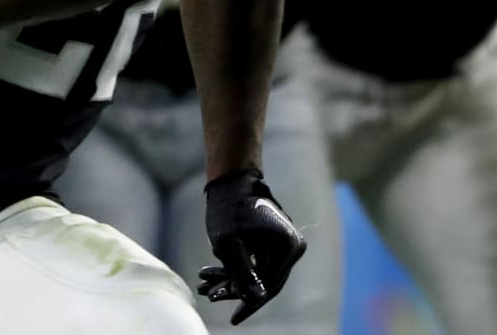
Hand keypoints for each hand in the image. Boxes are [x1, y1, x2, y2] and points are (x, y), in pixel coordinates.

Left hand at [197, 168, 305, 324]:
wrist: (230, 178)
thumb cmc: (229, 208)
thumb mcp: (230, 244)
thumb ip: (243, 273)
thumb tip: (256, 299)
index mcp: (289, 246)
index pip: (270, 285)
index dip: (250, 303)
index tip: (233, 318)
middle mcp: (291, 246)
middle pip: (265, 281)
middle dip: (237, 291)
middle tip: (212, 298)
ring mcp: (282, 243)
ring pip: (257, 272)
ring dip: (231, 280)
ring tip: (205, 287)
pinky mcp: (271, 241)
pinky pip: (254, 262)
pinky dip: (234, 268)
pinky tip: (210, 275)